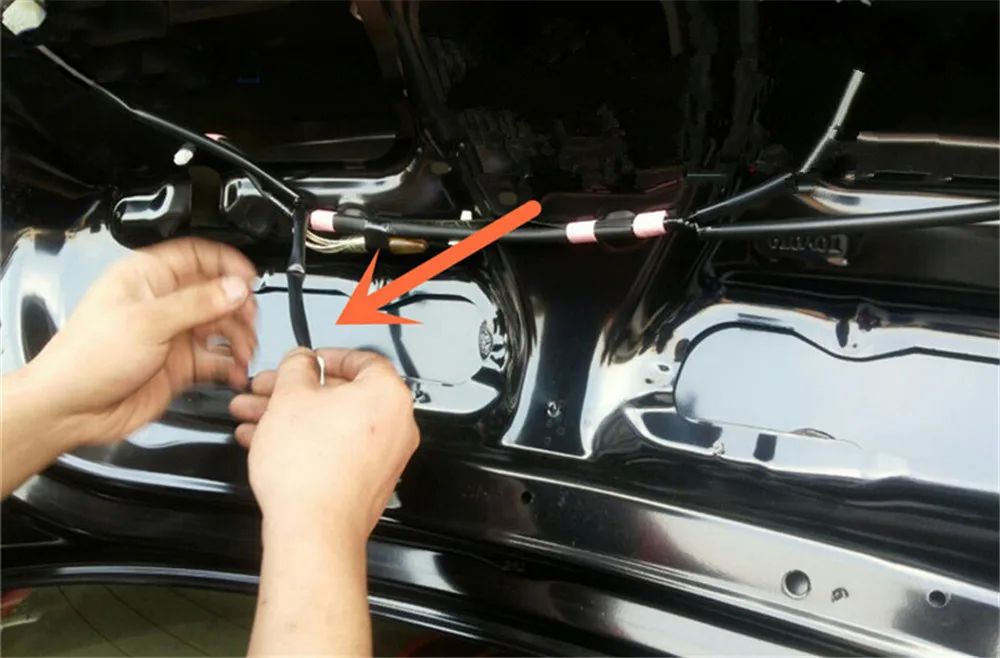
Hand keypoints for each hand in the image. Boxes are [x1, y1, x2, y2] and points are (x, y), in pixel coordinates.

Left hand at [24, 237, 257, 448]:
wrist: (70, 409)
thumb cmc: (86, 358)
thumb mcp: (147, 322)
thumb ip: (197, 304)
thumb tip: (234, 288)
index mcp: (147, 277)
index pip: (197, 256)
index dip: (226, 263)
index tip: (248, 279)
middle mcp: (162, 302)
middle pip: (216, 293)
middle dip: (238, 306)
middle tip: (249, 320)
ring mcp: (172, 334)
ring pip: (221, 327)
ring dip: (239, 338)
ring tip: (244, 351)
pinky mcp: (179, 364)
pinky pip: (216, 359)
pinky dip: (230, 365)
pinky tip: (234, 371)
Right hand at [229, 348, 419, 540]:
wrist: (314, 529)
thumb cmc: (310, 470)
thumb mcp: (291, 397)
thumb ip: (296, 367)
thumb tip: (301, 360)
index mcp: (388, 395)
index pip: (363, 359)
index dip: (326, 356)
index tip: (306, 360)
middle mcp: (396, 425)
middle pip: (341, 395)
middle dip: (294, 391)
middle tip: (267, 390)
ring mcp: (384, 457)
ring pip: (333, 423)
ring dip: (291, 416)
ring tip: (256, 416)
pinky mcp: (368, 482)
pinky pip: (336, 449)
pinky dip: (305, 442)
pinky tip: (268, 442)